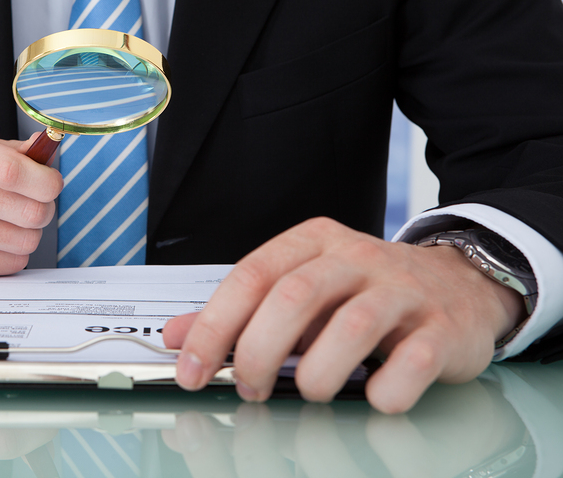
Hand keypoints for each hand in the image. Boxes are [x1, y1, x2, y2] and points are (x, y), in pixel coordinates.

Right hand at [0, 133, 62, 274]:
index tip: (52, 185)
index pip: (15, 173)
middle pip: (30, 212)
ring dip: (29, 234)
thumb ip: (24, 152)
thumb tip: (47, 146)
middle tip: (34, 206)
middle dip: (44, 211)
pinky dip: (14, 254)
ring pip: (25, 241)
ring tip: (13, 224)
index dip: (47, 183)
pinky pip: (11, 263)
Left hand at [163, 217, 525, 413]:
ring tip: (310, 391)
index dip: (213, 326)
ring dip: (317, 374)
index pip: (250, 276)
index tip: (190, 370)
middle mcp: (357, 257)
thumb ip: (239, 313)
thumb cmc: (365, 293)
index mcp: (314, 242)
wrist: (460, 285)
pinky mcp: (443, 329)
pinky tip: (374, 394)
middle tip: (249, 388)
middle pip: (293, 297)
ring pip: (350, 327)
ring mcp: (404, 291)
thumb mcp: (300, 290)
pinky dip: (385, 390)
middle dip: (257, 351)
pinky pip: (412, 362)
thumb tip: (177, 336)